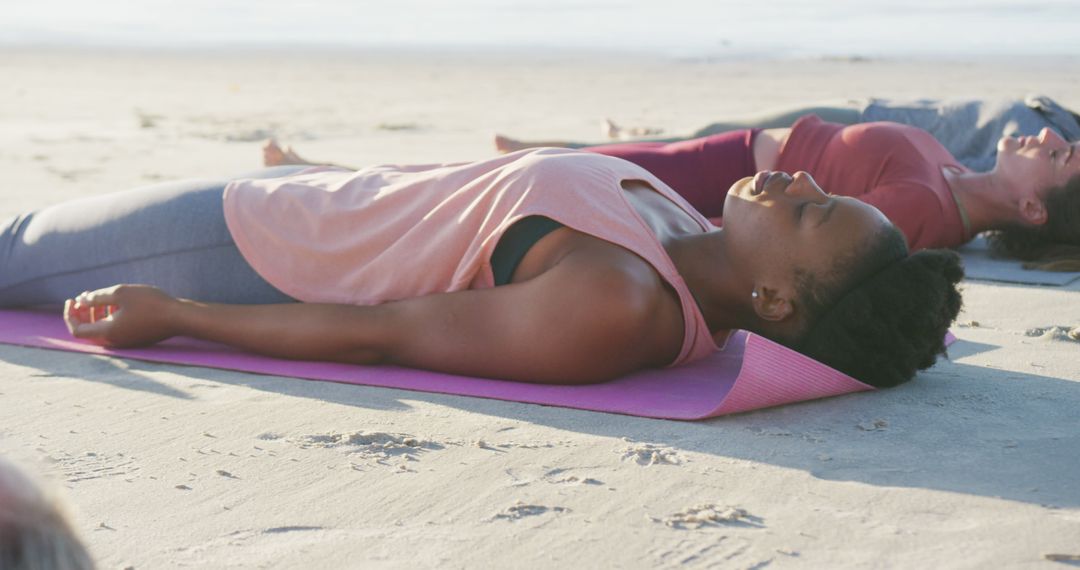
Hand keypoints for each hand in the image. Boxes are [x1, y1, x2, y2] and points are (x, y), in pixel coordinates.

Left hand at [63, 285, 180, 347]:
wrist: (179, 318)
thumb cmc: (151, 303)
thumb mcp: (121, 293)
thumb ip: (97, 297)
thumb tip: (82, 300)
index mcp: (107, 332)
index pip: (77, 330)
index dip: (70, 315)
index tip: (72, 300)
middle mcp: (114, 341)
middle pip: (88, 332)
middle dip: (82, 314)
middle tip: (83, 297)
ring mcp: (126, 342)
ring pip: (101, 331)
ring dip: (95, 315)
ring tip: (98, 298)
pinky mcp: (136, 339)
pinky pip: (114, 331)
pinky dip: (108, 318)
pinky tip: (116, 305)